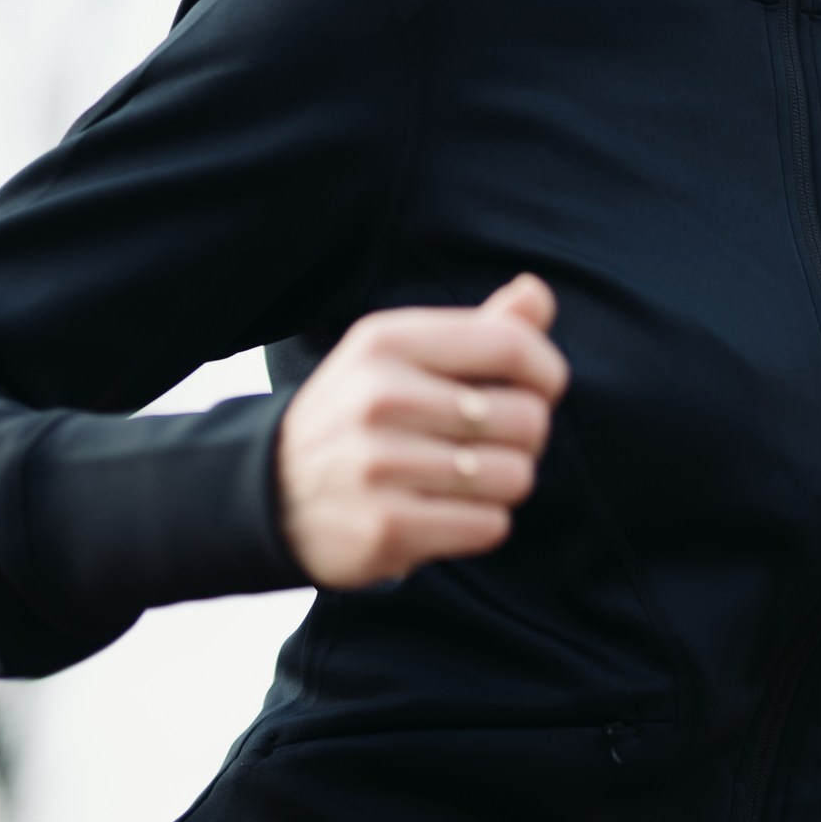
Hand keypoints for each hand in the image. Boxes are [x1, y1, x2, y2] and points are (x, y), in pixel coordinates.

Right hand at [276, 274, 568, 589]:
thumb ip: (479, 327)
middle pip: (526, 417)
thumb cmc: (363, 414)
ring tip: (467, 479)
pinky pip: (490, 525)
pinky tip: (446, 512)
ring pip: (515, 476)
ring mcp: (380, 465)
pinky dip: (482, 523)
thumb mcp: (402, 356)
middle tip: (490, 443)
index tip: (538, 391)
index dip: (547, 373)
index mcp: (388, 342)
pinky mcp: (387, 527)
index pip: (512, 344)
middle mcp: (380, 397)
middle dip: (526, 437)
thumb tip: (537, 294)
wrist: (273, 494)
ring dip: (504, 484)